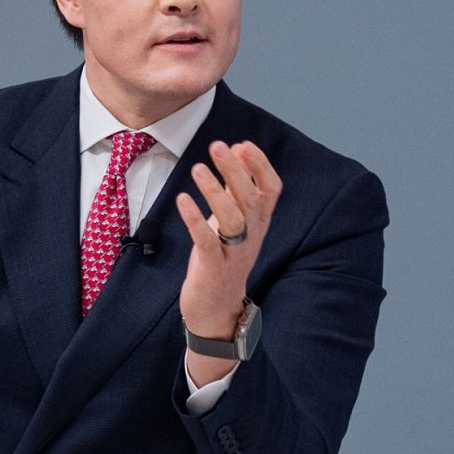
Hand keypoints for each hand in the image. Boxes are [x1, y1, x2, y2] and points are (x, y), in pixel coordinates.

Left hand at [175, 140, 279, 373]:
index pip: (271, 190)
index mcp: (259, 224)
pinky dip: (195, 219)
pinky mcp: (213, 268)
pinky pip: (206, 241)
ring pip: (232, 219)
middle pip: (250, 200)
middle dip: (236, 171)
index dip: (261, 166)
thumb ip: (236, 189)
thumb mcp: (233, 222)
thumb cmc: (222, 257)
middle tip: (218, 146)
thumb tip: (237, 151)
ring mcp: (234, 254)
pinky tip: (182, 200)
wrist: (216, 308)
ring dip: (216, 192)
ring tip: (198, 168)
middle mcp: (252, 236)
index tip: (244, 144)